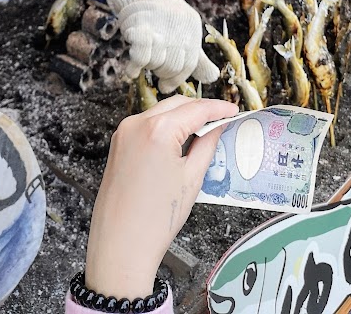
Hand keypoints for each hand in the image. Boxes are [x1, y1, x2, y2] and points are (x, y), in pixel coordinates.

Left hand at [86, 96, 238, 297]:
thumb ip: (207, 145)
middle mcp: (137, 124)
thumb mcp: (191, 179)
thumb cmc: (155, 219)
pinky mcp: (118, 144)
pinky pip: (146, 125)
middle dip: (200, 109)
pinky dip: (165, 126)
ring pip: (161, 112)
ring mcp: (123, 133)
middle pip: (177, 104)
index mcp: (158, 130)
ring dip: (182, 116)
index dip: (218, 108)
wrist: (121, 247)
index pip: (196, 109)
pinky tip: (179, 139)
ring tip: (203, 131)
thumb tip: (216, 127)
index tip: (232, 110)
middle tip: (221, 119)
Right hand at [106, 0, 220, 92]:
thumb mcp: (186, 35)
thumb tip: (212, 78)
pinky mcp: (139, 24)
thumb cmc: (167, 19)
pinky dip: (135, 67)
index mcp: (192, 29)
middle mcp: (179, 26)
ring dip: (148, 66)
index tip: (165, 87)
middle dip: (162, 73)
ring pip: (156, 61)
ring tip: (145, 59)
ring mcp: (159, 25)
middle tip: (155, 69)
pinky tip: (132, 71)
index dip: (177, 79)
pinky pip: (140, 54)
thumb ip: (197, 59)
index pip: (190, 63)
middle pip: (173, 65)